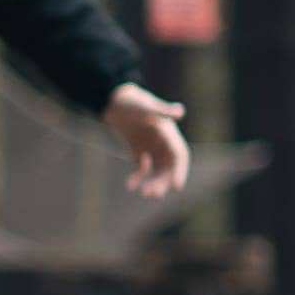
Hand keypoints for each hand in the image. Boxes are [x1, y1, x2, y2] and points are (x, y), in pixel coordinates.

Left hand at [106, 82, 193, 200]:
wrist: (114, 100)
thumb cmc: (132, 102)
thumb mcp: (145, 107)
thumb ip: (162, 111)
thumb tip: (180, 112)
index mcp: (168, 133)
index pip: (179, 155)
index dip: (180, 170)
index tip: (176, 187)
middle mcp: (162, 142)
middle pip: (168, 167)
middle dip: (163, 181)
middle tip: (153, 194)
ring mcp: (151, 147)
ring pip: (157, 170)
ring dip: (153, 183)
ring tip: (145, 193)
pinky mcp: (139, 151)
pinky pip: (142, 169)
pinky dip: (138, 178)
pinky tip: (130, 185)